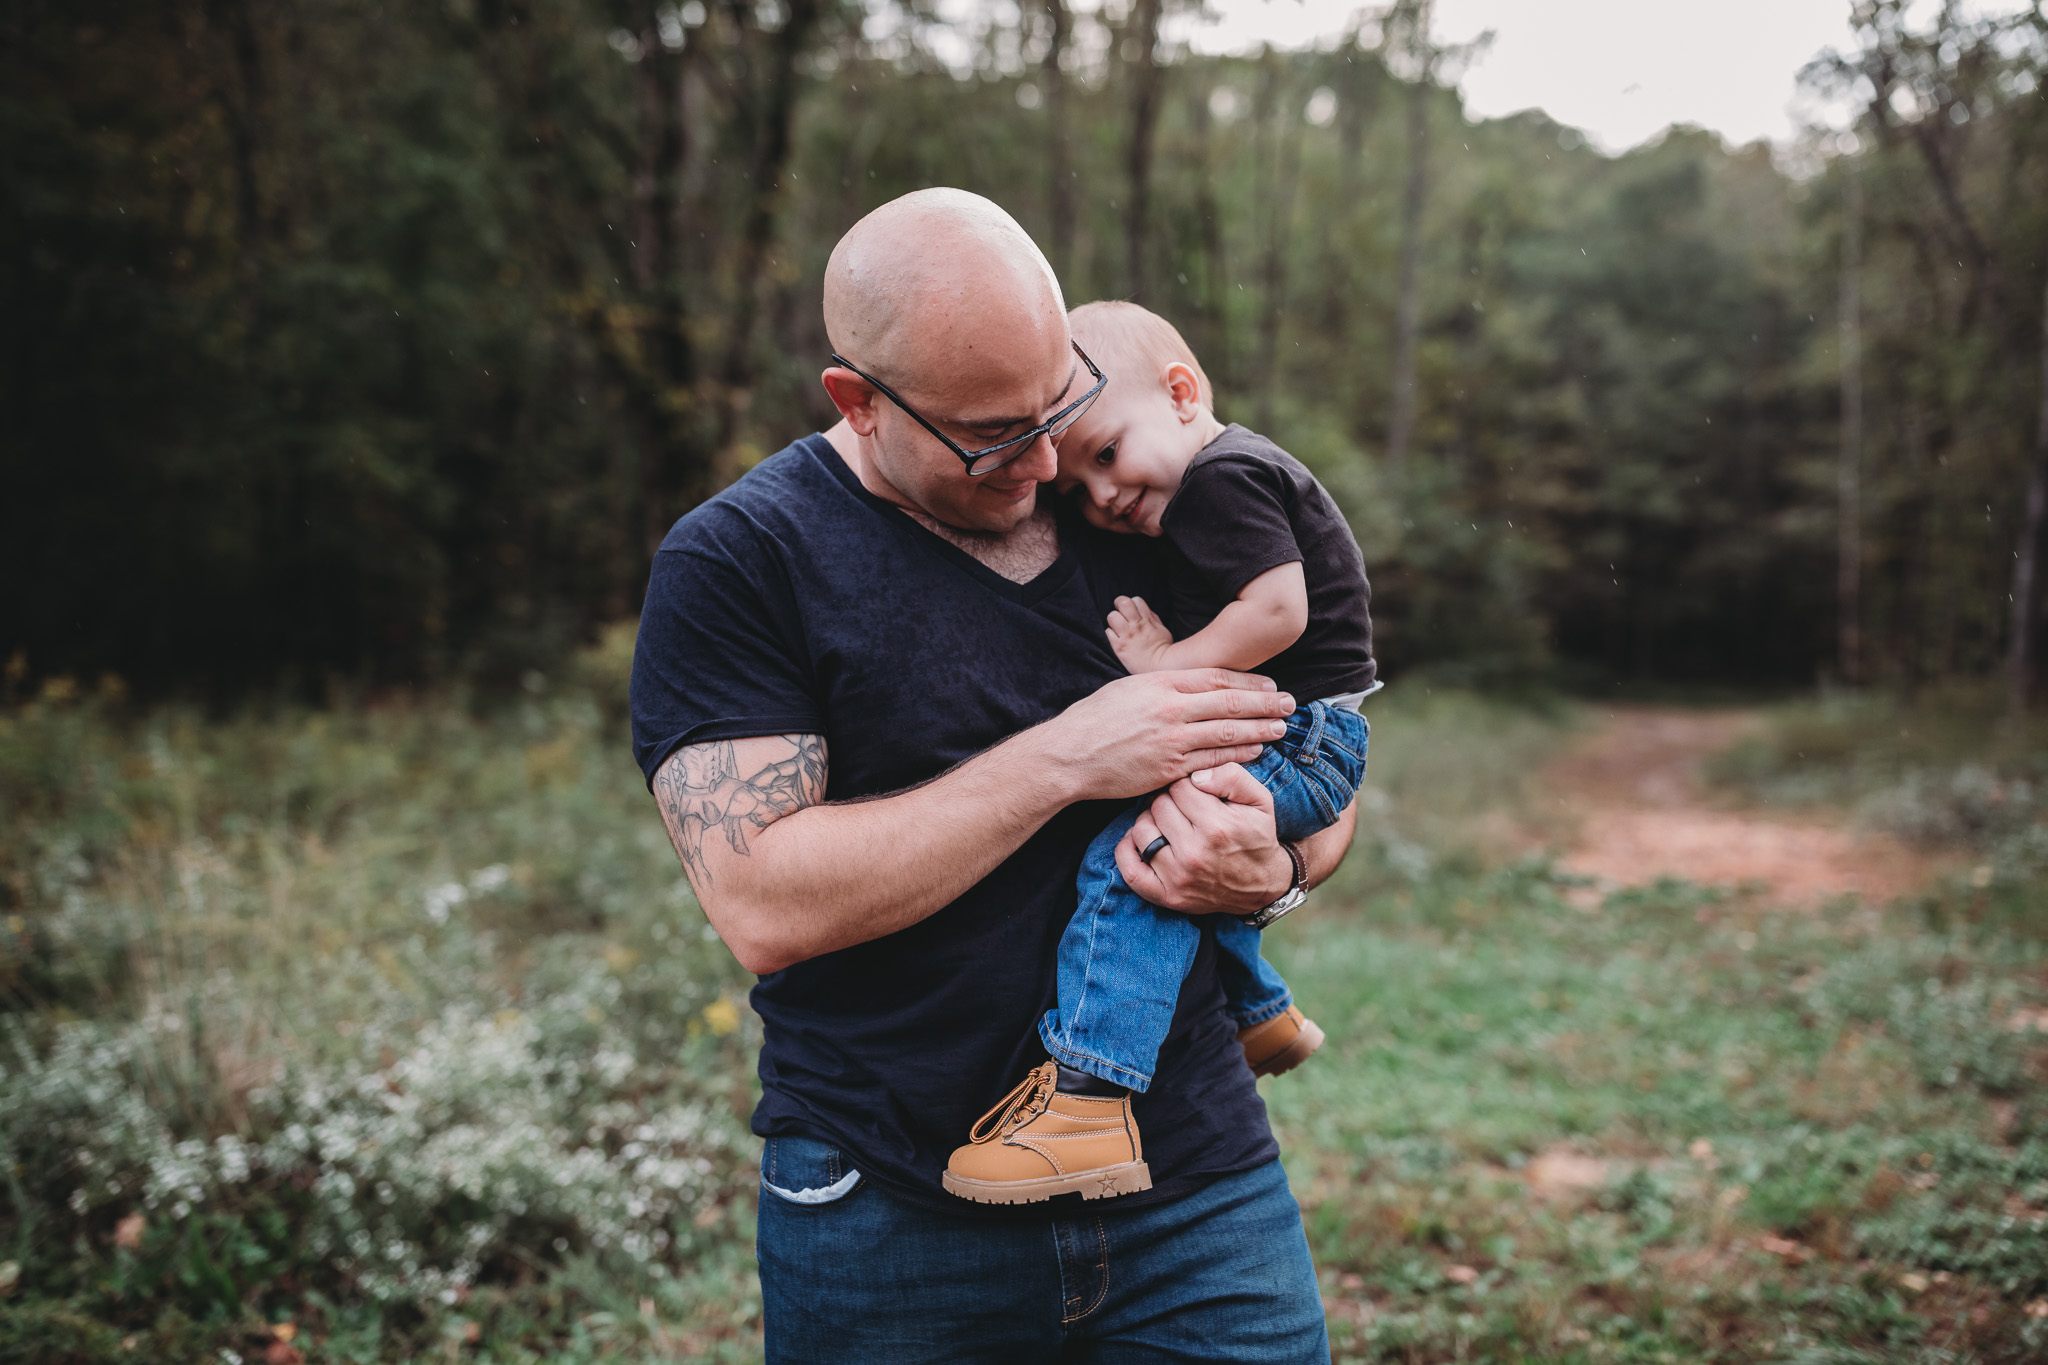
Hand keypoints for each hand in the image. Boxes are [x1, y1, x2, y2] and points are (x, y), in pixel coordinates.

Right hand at [1044, 671, 1294, 801]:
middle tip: (1290, 704)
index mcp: (1161, 683)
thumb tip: (1194, 684)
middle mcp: (1170, 710)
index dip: (1249, 682)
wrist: (1070, 755)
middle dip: (1265, 704)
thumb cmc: (1094, 719)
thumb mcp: (1128, 687)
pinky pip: (1212, 761)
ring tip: (1281, 728)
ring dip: (1259, 730)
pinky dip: (1238, 756)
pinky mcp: (1169, 770)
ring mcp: (1171, 741)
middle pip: (1230, 704)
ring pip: (1227, 733)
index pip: (1216, 678)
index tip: (1270, 685)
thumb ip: (1164, 685)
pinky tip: (1256, 752)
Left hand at [1106, 596, 1176, 673]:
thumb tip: (1144, 611)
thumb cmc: (1163, 648)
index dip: (1133, 604)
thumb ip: (1152, 618)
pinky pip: (1108, 633)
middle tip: (1121, 613)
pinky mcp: (1119, 647)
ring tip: (1117, 627)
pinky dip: (1111, 634)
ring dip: (1113, 620)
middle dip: (1119, 605)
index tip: (1133, 612)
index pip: (1136, 600)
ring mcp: (1127, 635)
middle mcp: (1136, 625)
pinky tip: (1116, 639)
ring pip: (1112, 616)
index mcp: (1147, 620)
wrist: (1161, 666)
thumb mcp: (1161, 629)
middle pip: (1122, 602)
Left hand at [1116, 763, 1294, 915]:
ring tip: (1167, 824)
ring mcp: (1178, 878)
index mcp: (1218, 827)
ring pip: (1141, 831)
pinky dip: (1127, 851)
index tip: (1195, 793)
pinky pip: (1130, 870)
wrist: (1262, 886)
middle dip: (1169, 801)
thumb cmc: (1257, 837)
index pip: (1179, 787)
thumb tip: (1196, 775)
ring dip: (1150, 822)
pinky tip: (1139, 840)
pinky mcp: (1167, 896)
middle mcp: (1195, 854)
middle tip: (1183, 808)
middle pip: (1158, 806)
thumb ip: (1232, 776)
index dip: (1186, 785)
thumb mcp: (1260, 800)